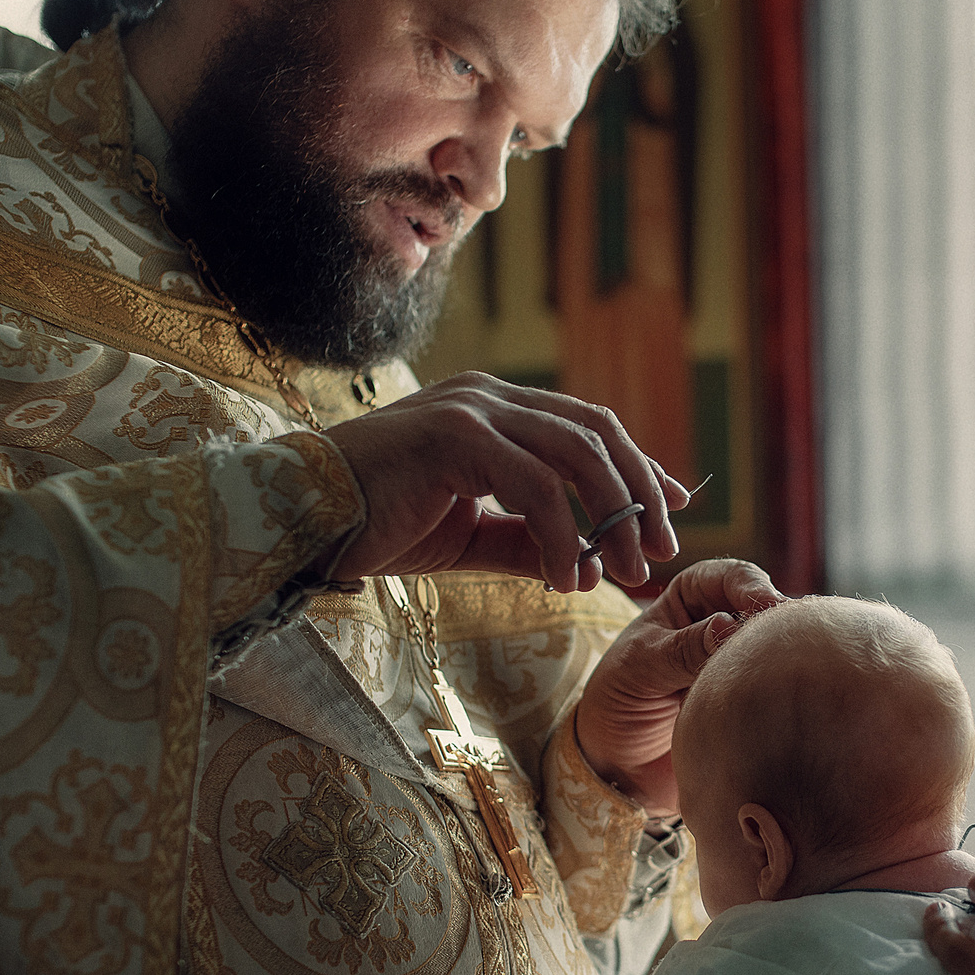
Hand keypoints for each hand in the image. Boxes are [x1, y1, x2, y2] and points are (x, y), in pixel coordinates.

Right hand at [316, 372, 686, 592]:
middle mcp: (487, 396)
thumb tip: (588, 563)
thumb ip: (525, 541)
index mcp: (493, 409)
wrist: (299, 521)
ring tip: (625, 572)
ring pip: (576, 453)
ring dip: (612, 516)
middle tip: (659, 552)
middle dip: (639, 492)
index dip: (638, 467)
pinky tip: (568, 577)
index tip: (674, 511)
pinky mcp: (453, 436)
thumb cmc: (375, 525)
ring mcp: (470, 409)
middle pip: (597, 431)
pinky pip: (534, 486)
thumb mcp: (467, 537)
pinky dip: (563, 535)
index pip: (587, 426)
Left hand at [574, 558, 784, 811]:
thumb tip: (728, 626)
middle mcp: (723, 622)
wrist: (620, 764)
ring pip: (776, 646)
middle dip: (775, 620)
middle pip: (765, 608)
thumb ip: (681, 648)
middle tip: (784, 639)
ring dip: (780, 655)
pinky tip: (784, 696)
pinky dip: (782, 686)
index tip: (766, 605)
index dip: (751, 585)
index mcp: (690, 598)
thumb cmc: (617, 702)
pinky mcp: (753, 697)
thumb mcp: (639, 669)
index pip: (730, 576)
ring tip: (781, 671)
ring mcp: (741, 661)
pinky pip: (777, 685)